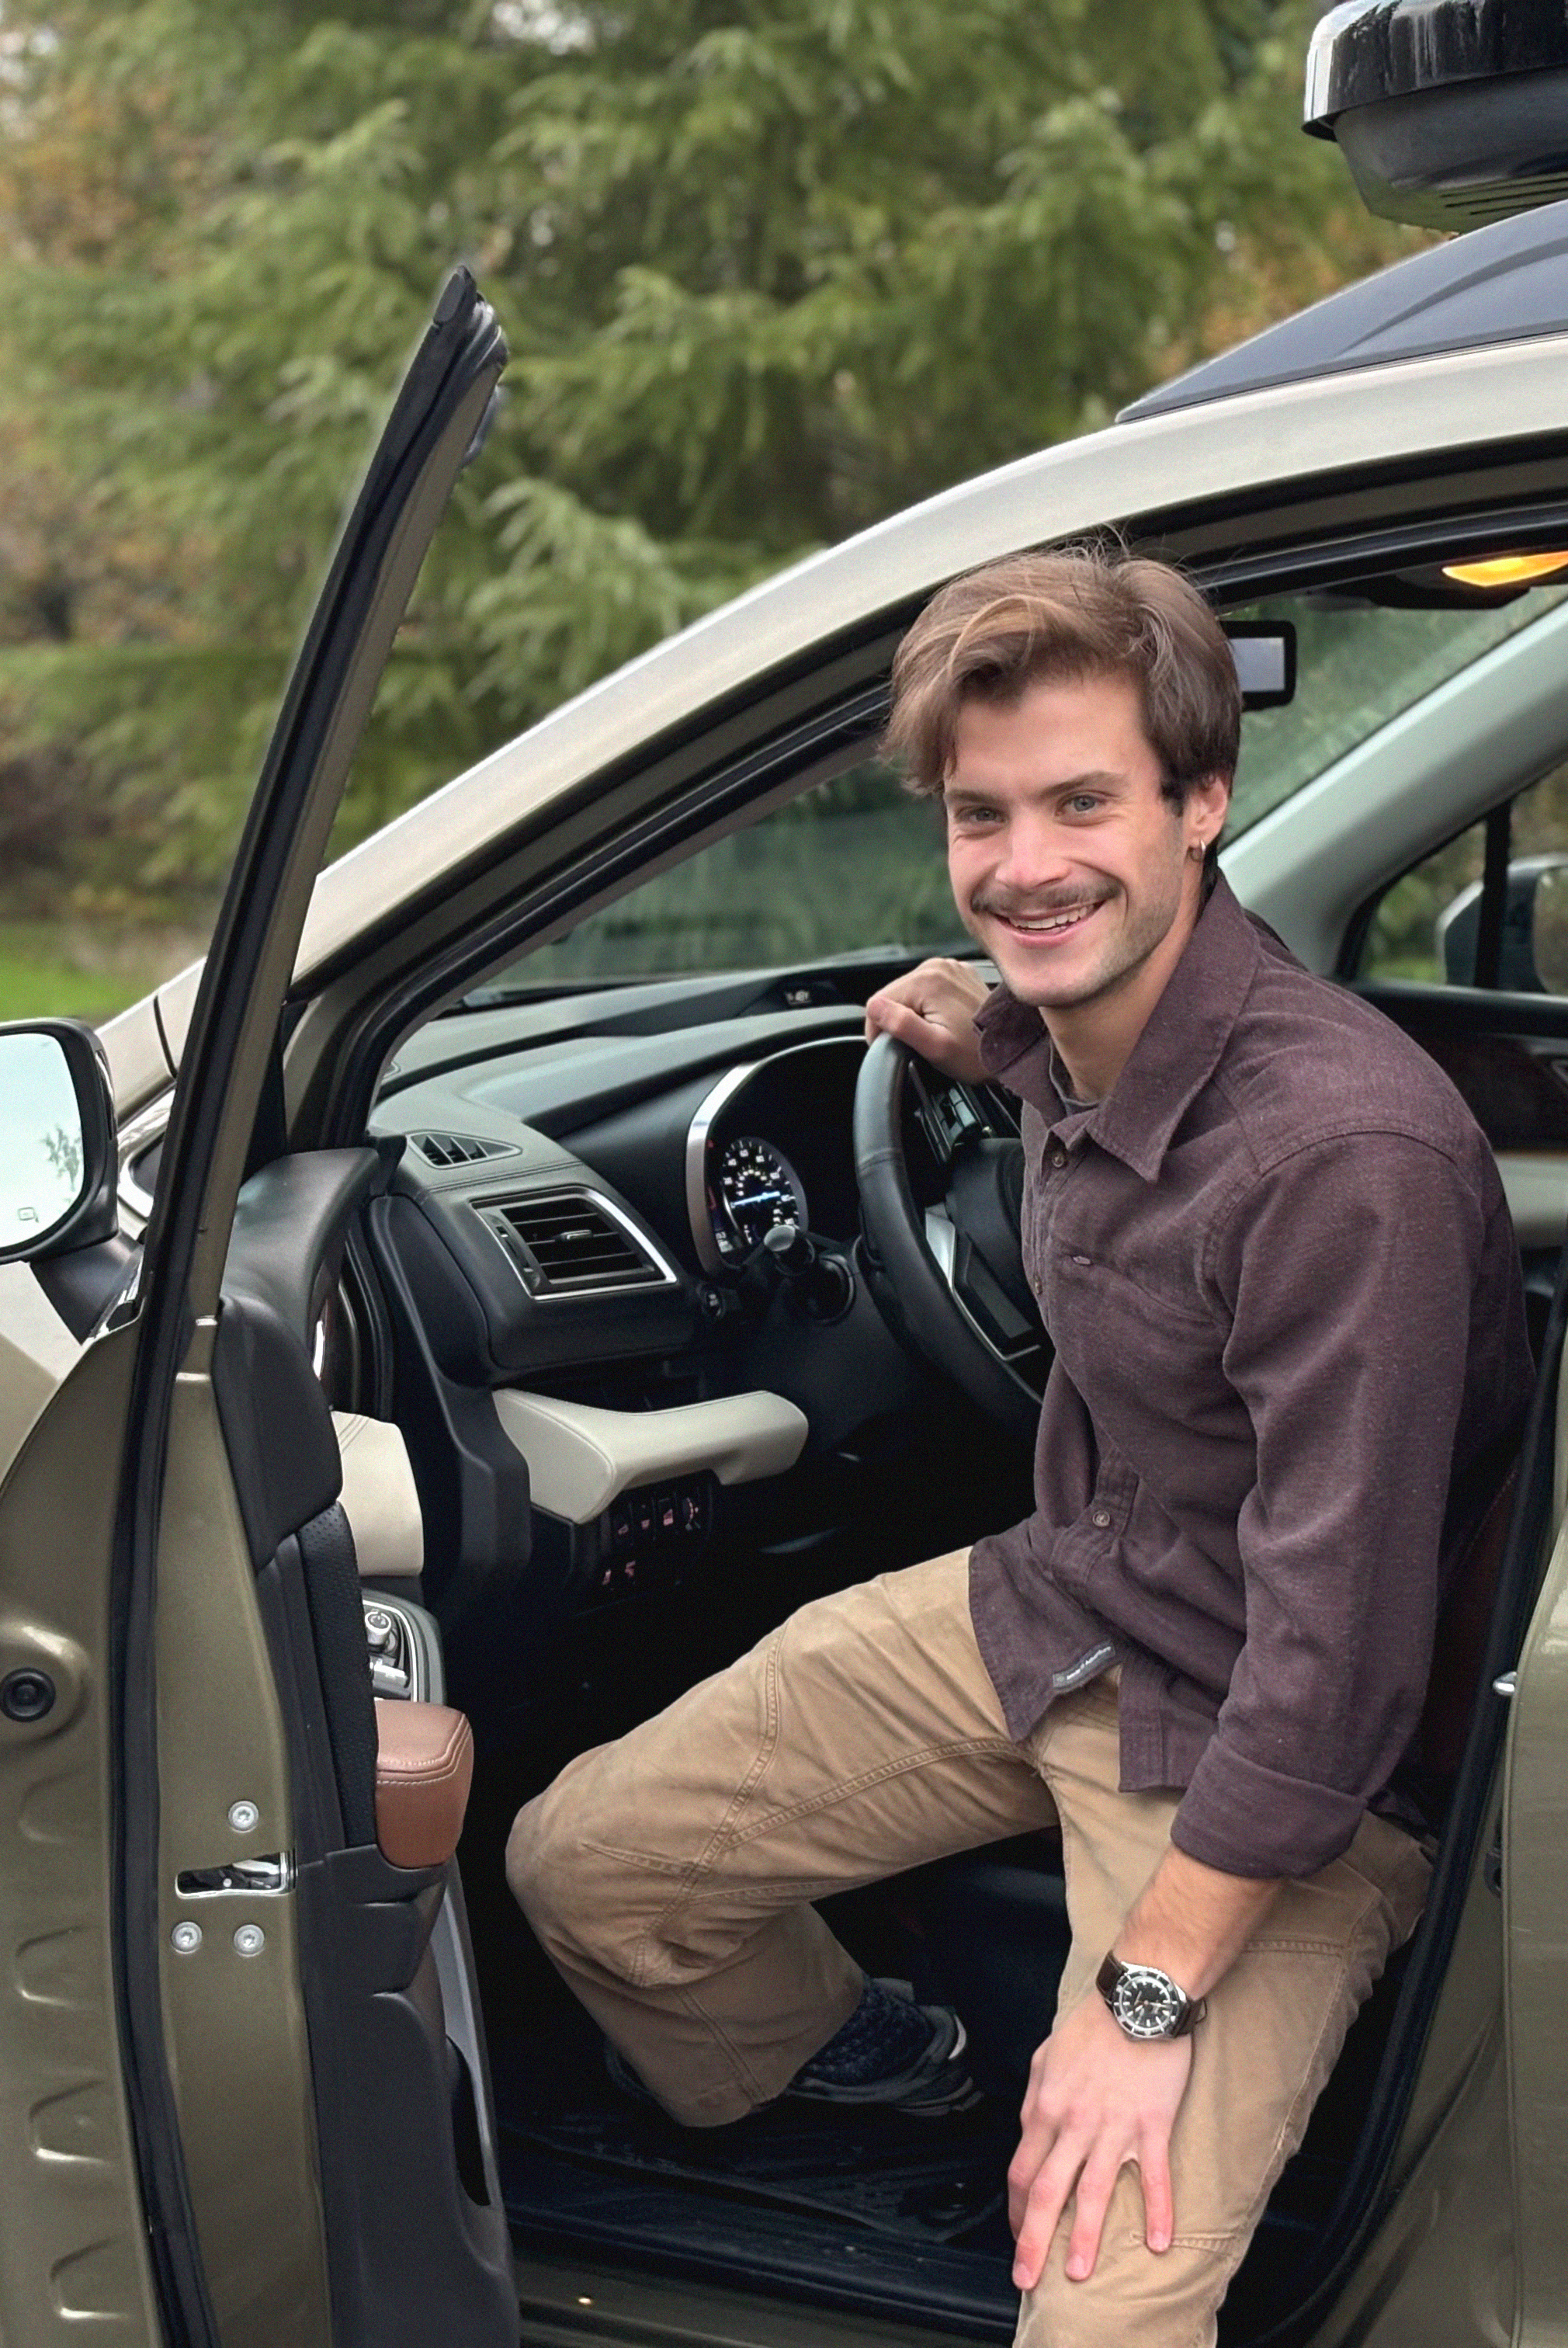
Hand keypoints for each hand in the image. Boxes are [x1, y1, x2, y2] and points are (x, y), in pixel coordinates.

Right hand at [864, 957, 990, 1083]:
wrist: (1013, 1050)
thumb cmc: (976, 1055)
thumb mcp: (935, 1047)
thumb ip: (902, 1025)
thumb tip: (875, 1009)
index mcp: (927, 980)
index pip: (877, 1002)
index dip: (878, 1030)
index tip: (894, 1049)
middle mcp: (937, 966)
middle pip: (893, 996)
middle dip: (899, 1021)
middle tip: (920, 1044)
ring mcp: (950, 967)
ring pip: (909, 993)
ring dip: (914, 1014)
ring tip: (935, 1033)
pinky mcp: (958, 974)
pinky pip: (928, 989)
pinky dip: (929, 1006)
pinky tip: (945, 1021)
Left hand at [1008, 1992, 1190, 2292]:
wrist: (1137, 1998)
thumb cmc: (1092, 2026)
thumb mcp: (1046, 2056)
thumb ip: (1036, 2099)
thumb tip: (1030, 2133)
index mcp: (1046, 2107)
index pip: (1022, 2171)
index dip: (1017, 2211)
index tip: (1018, 2237)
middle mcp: (1074, 2123)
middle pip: (1047, 2191)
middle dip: (1033, 2240)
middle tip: (1027, 2279)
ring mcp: (1113, 2126)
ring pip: (1093, 2192)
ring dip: (1085, 2238)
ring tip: (1078, 2274)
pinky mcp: (1150, 2124)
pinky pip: (1153, 2175)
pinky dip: (1157, 2211)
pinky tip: (1158, 2243)